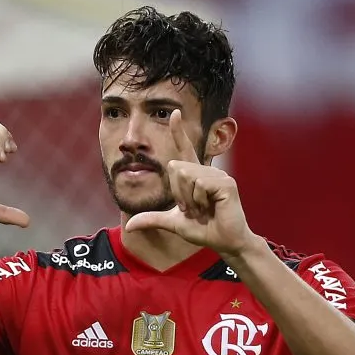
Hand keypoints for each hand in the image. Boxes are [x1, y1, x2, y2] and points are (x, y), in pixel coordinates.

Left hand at [124, 109, 254, 256]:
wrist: (224, 241)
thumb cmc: (203, 229)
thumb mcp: (173, 223)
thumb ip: (152, 219)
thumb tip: (129, 226)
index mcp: (195, 176)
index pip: (184, 150)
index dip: (178, 132)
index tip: (174, 113)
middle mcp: (206, 171)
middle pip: (175, 167)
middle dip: (177, 193)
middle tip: (192, 209)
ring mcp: (218, 175)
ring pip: (186, 175)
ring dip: (188, 199)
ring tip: (202, 209)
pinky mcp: (226, 183)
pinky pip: (199, 184)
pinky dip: (199, 200)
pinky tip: (210, 208)